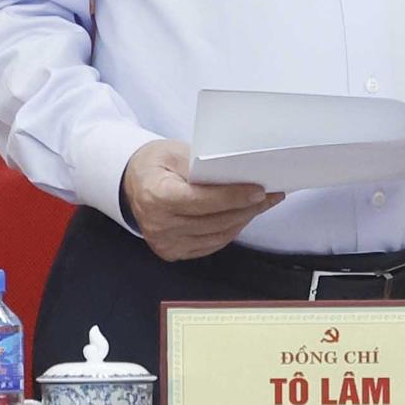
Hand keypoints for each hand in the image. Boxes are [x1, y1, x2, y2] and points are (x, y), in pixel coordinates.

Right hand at [120, 139, 282, 260]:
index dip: (232, 197)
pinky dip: (231, 230)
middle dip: (247, 207)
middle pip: (214, 220)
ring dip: (244, 219)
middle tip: (271, 194)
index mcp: (155, 196)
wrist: (133, 183)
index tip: (258, 190)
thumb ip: (203, 166)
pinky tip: (244, 215)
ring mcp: (165, 243)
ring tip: (263, 204)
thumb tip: (238, 174)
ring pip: (217, 235)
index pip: (201, 200)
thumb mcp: (175, 152)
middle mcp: (158, 225)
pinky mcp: (173, 252)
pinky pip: (211, 244)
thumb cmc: (156, 163)